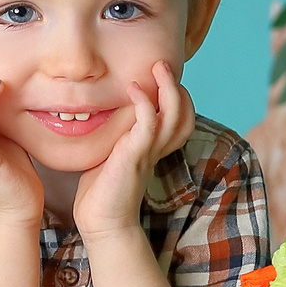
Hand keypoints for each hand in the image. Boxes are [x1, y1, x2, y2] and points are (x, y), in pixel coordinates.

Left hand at [73, 61, 195, 241]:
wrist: (101, 222)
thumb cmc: (101, 191)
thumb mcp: (110, 155)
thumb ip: (115, 136)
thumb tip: (101, 114)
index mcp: (153, 148)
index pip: (180, 119)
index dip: (178, 97)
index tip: (160, 79)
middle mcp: (156, 149)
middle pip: (185, 114)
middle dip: (178, 87)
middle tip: (162, 64)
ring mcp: (148, 152)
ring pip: (174, 115)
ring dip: (168, 87)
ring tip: (157, 66)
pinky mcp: (135, 156)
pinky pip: (149, 124)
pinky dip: (145, 103)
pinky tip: (132, 89)